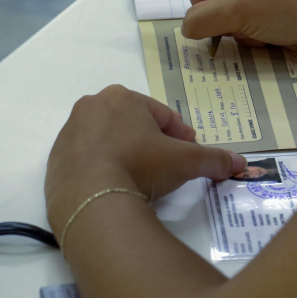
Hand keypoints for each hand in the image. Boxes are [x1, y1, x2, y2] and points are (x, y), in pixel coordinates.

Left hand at [45, 86, 246, 234]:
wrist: (90, 200)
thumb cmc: (140, 166)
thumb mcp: (185, 162)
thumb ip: (214, 159)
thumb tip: (240, 163)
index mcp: (122, 97)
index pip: (161, 115)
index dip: (179, 136)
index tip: (189, 153)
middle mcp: (91, 107)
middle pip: (132, 125)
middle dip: (150, 143)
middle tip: (165, 168)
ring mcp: (70, 133)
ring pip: (108, 141)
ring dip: (124, 155)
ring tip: (140, 182)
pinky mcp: (56, 160)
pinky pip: (87, 161)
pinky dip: (102, 170)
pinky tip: (115, 189)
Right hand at [178, 0, 296, 51]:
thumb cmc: (292, 7)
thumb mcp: (240, 12)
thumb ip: (202, 18)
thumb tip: (185, 27)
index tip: (214, 12)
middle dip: (219, 14)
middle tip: (240, 22)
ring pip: (218, 11)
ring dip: (235, 27)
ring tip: (259, 27)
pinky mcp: (260, 3)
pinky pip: (236, 21)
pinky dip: (247, 32)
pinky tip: (267, 33)